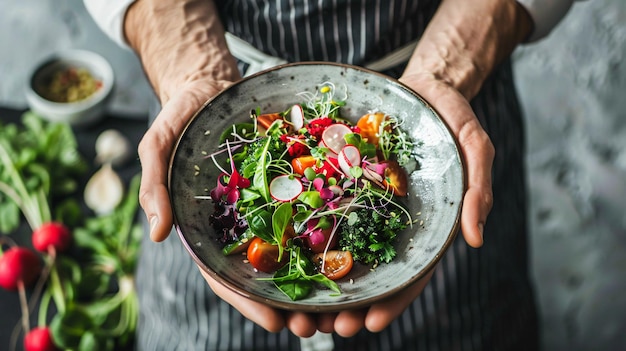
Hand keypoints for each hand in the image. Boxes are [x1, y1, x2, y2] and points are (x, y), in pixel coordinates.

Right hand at [136, 78, 322, 335]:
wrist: (211, 87)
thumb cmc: (180, 119)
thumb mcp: (158, 147)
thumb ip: (155, 187)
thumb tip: (157, 234)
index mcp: (208, 228)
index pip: (227, 276)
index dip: (249, 302)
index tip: (275, 322)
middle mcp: (242, 223)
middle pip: (266, 273)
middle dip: (289, 302)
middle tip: (316, 325)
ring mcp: (268, 205)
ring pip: (293, 250)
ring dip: (314, 279)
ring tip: (340, 303)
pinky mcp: (290, 184)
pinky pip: (309, 210)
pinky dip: (327, 234)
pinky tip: (349, 250)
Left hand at [311, 73, 493, 336]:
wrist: (420, 87)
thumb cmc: (450, 119)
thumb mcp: (473, 147)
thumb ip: (477, 189)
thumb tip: (475, 239)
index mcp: (423, 224)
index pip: (409, 272)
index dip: (393, 300)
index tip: (371, 323)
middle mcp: (389, 220)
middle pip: (370, 271)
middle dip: (349, 303)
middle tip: (326, 327)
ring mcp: (363, 203)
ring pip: (341, 250)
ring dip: (322, 283)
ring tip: (300, 310)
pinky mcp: (341, 182)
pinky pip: (322, 211)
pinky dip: (306, 238)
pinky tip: (286, 257)